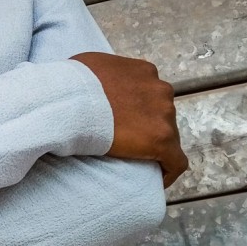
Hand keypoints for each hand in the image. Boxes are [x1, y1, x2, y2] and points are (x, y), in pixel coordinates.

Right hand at [70, 52, 188, 187]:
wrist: (71, 102)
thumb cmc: (73, 83)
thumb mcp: (90, 65)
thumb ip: (103, 72)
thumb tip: (93, 80)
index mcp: (144, 72)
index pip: (151, 94)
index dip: (141, 109)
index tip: (129, 121)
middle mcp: (159, 90)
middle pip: (161, 114)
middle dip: (147, 126)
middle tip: (126, 140)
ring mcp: (164, 114)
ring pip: (168, 136)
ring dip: (154, 145)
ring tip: (135, 159)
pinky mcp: (162, 140)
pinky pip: (175, 161)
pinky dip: (168, 171)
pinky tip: (157, 180)